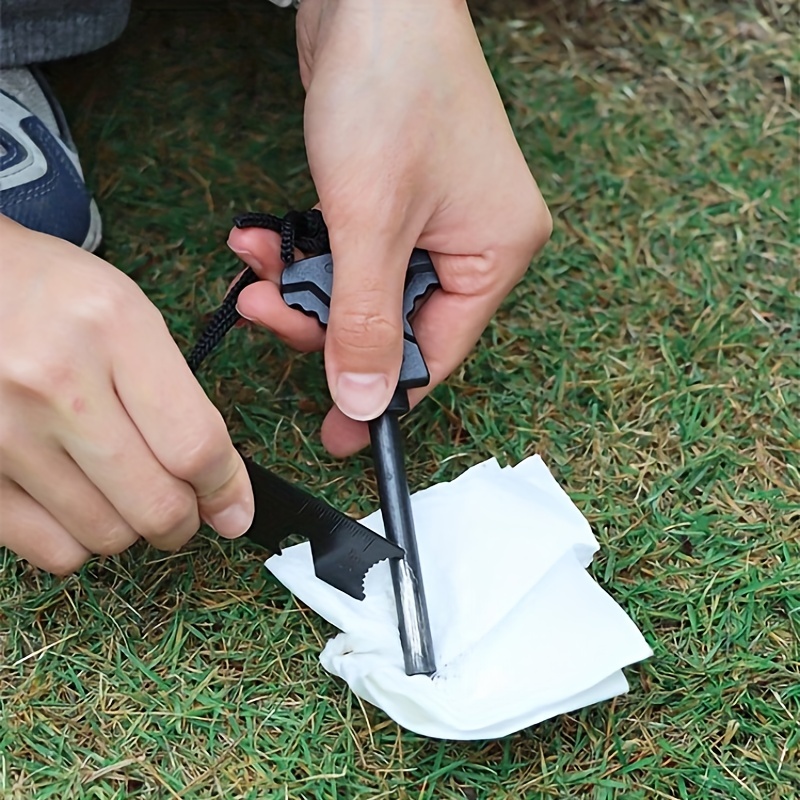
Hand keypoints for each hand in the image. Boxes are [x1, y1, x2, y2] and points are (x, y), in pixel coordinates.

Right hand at [0, 218, 253, 573]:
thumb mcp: (131, 316)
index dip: (226, 489)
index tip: (233, 508)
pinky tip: (76, 503)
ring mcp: (1, 430)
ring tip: (119, 489)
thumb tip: (226, 500)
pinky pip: (52, 551)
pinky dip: (79, 541)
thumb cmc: (55, 299)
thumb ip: (182, 400)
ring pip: (107, 536)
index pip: (195, 444)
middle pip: (155, 504)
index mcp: (113, 328)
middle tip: (181, 508)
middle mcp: (53, 381)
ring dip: (130, 526)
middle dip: (184, 520)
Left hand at [227, 0, 550, 455]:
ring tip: (258, 264)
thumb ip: (363, 322)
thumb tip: (363, 403)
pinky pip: (350, 250)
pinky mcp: (395, 198)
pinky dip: (308, 249)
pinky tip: (266, 237)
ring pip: (362, 290)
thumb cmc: (392, 87)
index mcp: (494, 255)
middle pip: (392, 324)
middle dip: (321, 322)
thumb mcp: (370, 223)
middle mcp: (471, 243)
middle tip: (267, 311)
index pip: (435, 354)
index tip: (335, 434)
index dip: (380, 395)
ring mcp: (433, 220)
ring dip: (304, 283)